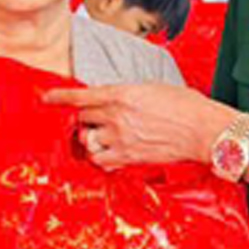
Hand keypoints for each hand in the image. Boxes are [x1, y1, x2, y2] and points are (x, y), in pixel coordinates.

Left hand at [44, 83, 229, 170]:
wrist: (203, 129)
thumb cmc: (185, 105)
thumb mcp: (150, 88)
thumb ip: (125, 94)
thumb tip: (110, 99)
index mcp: (120, 94)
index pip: (80, 96)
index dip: (59, 97)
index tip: (45, 98)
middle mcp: (115, 117)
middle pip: (81, 119)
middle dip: (84, 119)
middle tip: (93, 119)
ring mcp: (120, 139)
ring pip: (88, 141)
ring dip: (91, 138)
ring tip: (103, 136)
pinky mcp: (128, 157)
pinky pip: (100, 160)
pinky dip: (100, 157)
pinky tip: (109, 152)